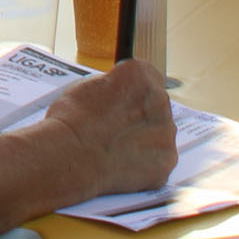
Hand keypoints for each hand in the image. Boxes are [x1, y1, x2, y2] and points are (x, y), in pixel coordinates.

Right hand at [48, 60, 177, 198]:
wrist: (71, 156)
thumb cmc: (72, 121)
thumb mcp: (86, 86)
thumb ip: (113, 87)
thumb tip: (117, 93)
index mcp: (140, 75)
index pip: (147, 75)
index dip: (132, 90)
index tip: (121, 100)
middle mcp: (159, 100)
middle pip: (156, 105)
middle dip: (140, 115)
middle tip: (116, 127)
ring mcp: (166, 132)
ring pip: (160, 132)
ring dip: (145, 138)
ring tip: (117, 148)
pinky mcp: (166, 160)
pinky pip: (160, 158)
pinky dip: (147, 162)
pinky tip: (124, 163)